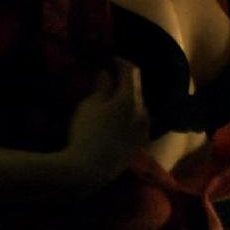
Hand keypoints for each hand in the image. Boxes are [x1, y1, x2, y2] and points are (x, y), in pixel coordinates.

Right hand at [62, 58, 148, 188]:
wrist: (88, 171)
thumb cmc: (86, 133)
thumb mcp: (90, 105)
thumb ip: (102, 86)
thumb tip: (108, 73)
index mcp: (130, 99)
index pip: (131, 72)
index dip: (121, 62)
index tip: (109, 58)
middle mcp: (143, 113)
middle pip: (136, 89)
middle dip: (124, 81)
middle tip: (109, 78)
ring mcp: (143, 131)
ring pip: (139, 107)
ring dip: (128, 99)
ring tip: (112, 99)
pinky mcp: (139, 145)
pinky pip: (138, 123)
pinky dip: (130, 116)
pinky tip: (118, 119)